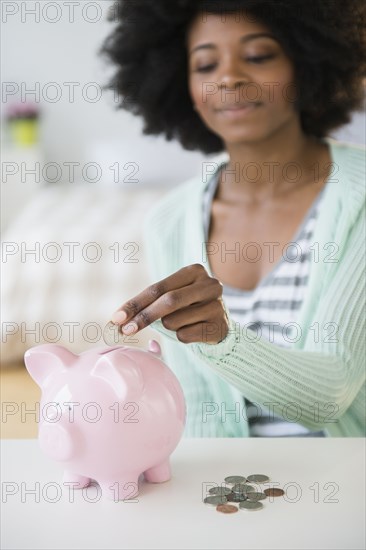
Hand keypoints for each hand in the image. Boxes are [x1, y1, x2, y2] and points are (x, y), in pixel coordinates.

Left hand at [111, 264, 228, 343]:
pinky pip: (185, 336)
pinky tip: (193, 331)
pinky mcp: (219, 326)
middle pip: (168, 301)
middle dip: (143, 317)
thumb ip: (149, 303)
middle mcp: (209, 284)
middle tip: (125, 331)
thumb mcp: (172, 297)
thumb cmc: (187, 308)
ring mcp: (217, 305)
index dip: (135, 303)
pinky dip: (181, 337)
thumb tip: (117, 320)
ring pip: (174, 322)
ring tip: (180, 323)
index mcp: (194, 271)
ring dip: (167, 328)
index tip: (116, 318)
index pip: (157, 288)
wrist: (218, 325)